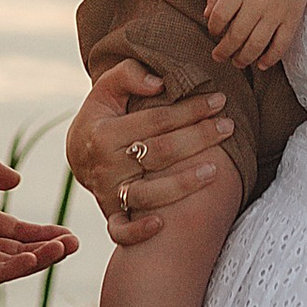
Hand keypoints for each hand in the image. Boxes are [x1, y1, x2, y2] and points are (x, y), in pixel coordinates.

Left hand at [0, 139, 75, 286]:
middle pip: (15, 251)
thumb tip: (16, 183)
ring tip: (61, 251)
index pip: (14, 231)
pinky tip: (31, 259)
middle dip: (46, 250)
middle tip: (74, 244)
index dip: (41, 233)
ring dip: (34, 261)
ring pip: (4, 266)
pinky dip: (8, 269)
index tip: (68, 234)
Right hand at [67, 64, 231, 247]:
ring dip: (183, 184)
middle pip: (160, 153)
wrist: (78, 154)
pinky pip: (120, 231)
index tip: (218, 101)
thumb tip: (159, 83)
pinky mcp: (110, 215)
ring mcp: (108, 193)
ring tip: (215, 170)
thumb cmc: (103, 116)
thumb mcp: (106, 89)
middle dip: (198, 138)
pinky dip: (138, 231)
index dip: (190, 109)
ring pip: (148, 194)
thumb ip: (127, 75)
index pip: (156, 120)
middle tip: (228, 127)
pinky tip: (162, 224)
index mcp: (104, 132)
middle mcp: (106, 165)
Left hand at [202, 0, 305, 70]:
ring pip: (256, 44)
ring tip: (237, 62)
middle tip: (218, 57)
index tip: (214, 32)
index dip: (213, 28)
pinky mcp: (291, 20)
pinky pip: (281, 45)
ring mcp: (276, 13)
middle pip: (236, 35)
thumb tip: (206, 16)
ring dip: (244, 59)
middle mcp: (258, 2)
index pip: (220, 16)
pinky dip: (270, 58)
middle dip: (224, 51)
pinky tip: (261, 64)